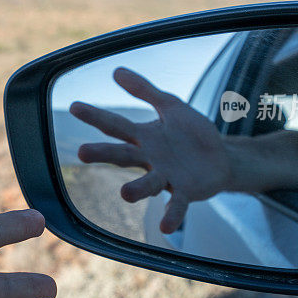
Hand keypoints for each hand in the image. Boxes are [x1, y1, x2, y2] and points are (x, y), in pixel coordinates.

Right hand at [70, 67, 232, 233]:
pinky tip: (166, 227)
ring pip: (147, 183)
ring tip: (125, 194)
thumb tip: (116, 70)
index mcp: (144, 136)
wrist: (222, 159)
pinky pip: (175, 204)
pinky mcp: (184, 192)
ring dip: (136, 189)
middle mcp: (149, 158)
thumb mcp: (170, 106)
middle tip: (82, 152)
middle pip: (122, 155)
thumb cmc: (191, 134)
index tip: (75, 106)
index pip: (116, 124)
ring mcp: (165, 177)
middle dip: (103, 153)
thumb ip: (145, 90)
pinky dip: (171, 215)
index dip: (96, 115)